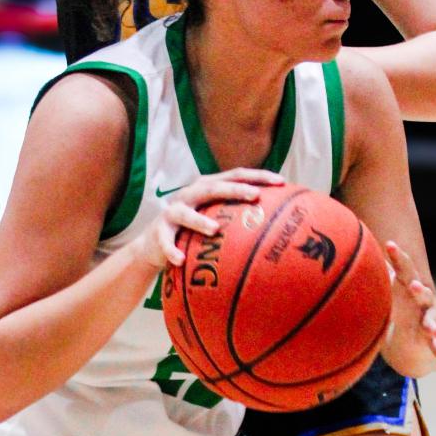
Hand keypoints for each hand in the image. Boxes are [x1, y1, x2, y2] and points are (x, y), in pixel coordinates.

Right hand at [132, 169, 283, 272]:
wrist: (153, 245)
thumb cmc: (193, 232)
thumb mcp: (216, 218)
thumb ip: (239, 216)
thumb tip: (280, 224)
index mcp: (207, 187)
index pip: (235, 176)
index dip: (258, 176)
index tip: (281, 183)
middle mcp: (190, 194)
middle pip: (213, 187)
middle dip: (234, 190)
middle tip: (255, 196)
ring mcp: (172, 212)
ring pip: (185, 213)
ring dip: (199, 221)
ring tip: (214, 230)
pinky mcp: (159, 232)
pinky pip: (165, 241)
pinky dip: (172, 249)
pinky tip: (180, 259)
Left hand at [381, 240, 435, 375]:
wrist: (421, 340)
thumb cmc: (402, 309)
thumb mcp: (388, 292)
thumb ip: (376, 272)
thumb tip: (352, 247)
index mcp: (409, 290)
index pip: (405, 271)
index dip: (398, 258)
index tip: (390, 245)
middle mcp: (424, 304)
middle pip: (422, 294)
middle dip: (417, 290)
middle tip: (412, 286)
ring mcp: (431, 323)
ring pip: (432, 323)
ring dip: (432, 327)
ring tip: (434, 331)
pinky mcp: (435, 344)